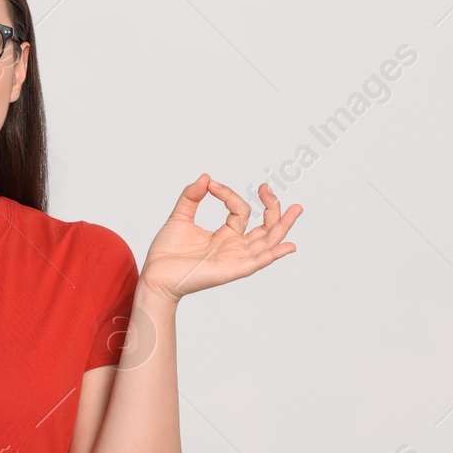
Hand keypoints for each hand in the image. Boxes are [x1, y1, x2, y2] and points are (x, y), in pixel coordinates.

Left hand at [140, 175, 301, 301]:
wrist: (155, 275)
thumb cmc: (167, 252)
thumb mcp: (180, 217)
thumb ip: (191, 196)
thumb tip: (205, 177)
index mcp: (226, 235)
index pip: (240, 210)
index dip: (228, 194)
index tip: (211, 185)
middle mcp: (235, 247)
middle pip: (266, 228)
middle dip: (273, 208)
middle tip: (267, 188)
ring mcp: (236, 259)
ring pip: (268, 242)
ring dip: (283, 226)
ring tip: (297, 209)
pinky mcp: (232, 270)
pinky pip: (257, 262)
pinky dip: (273, 254)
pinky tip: (288, 246)